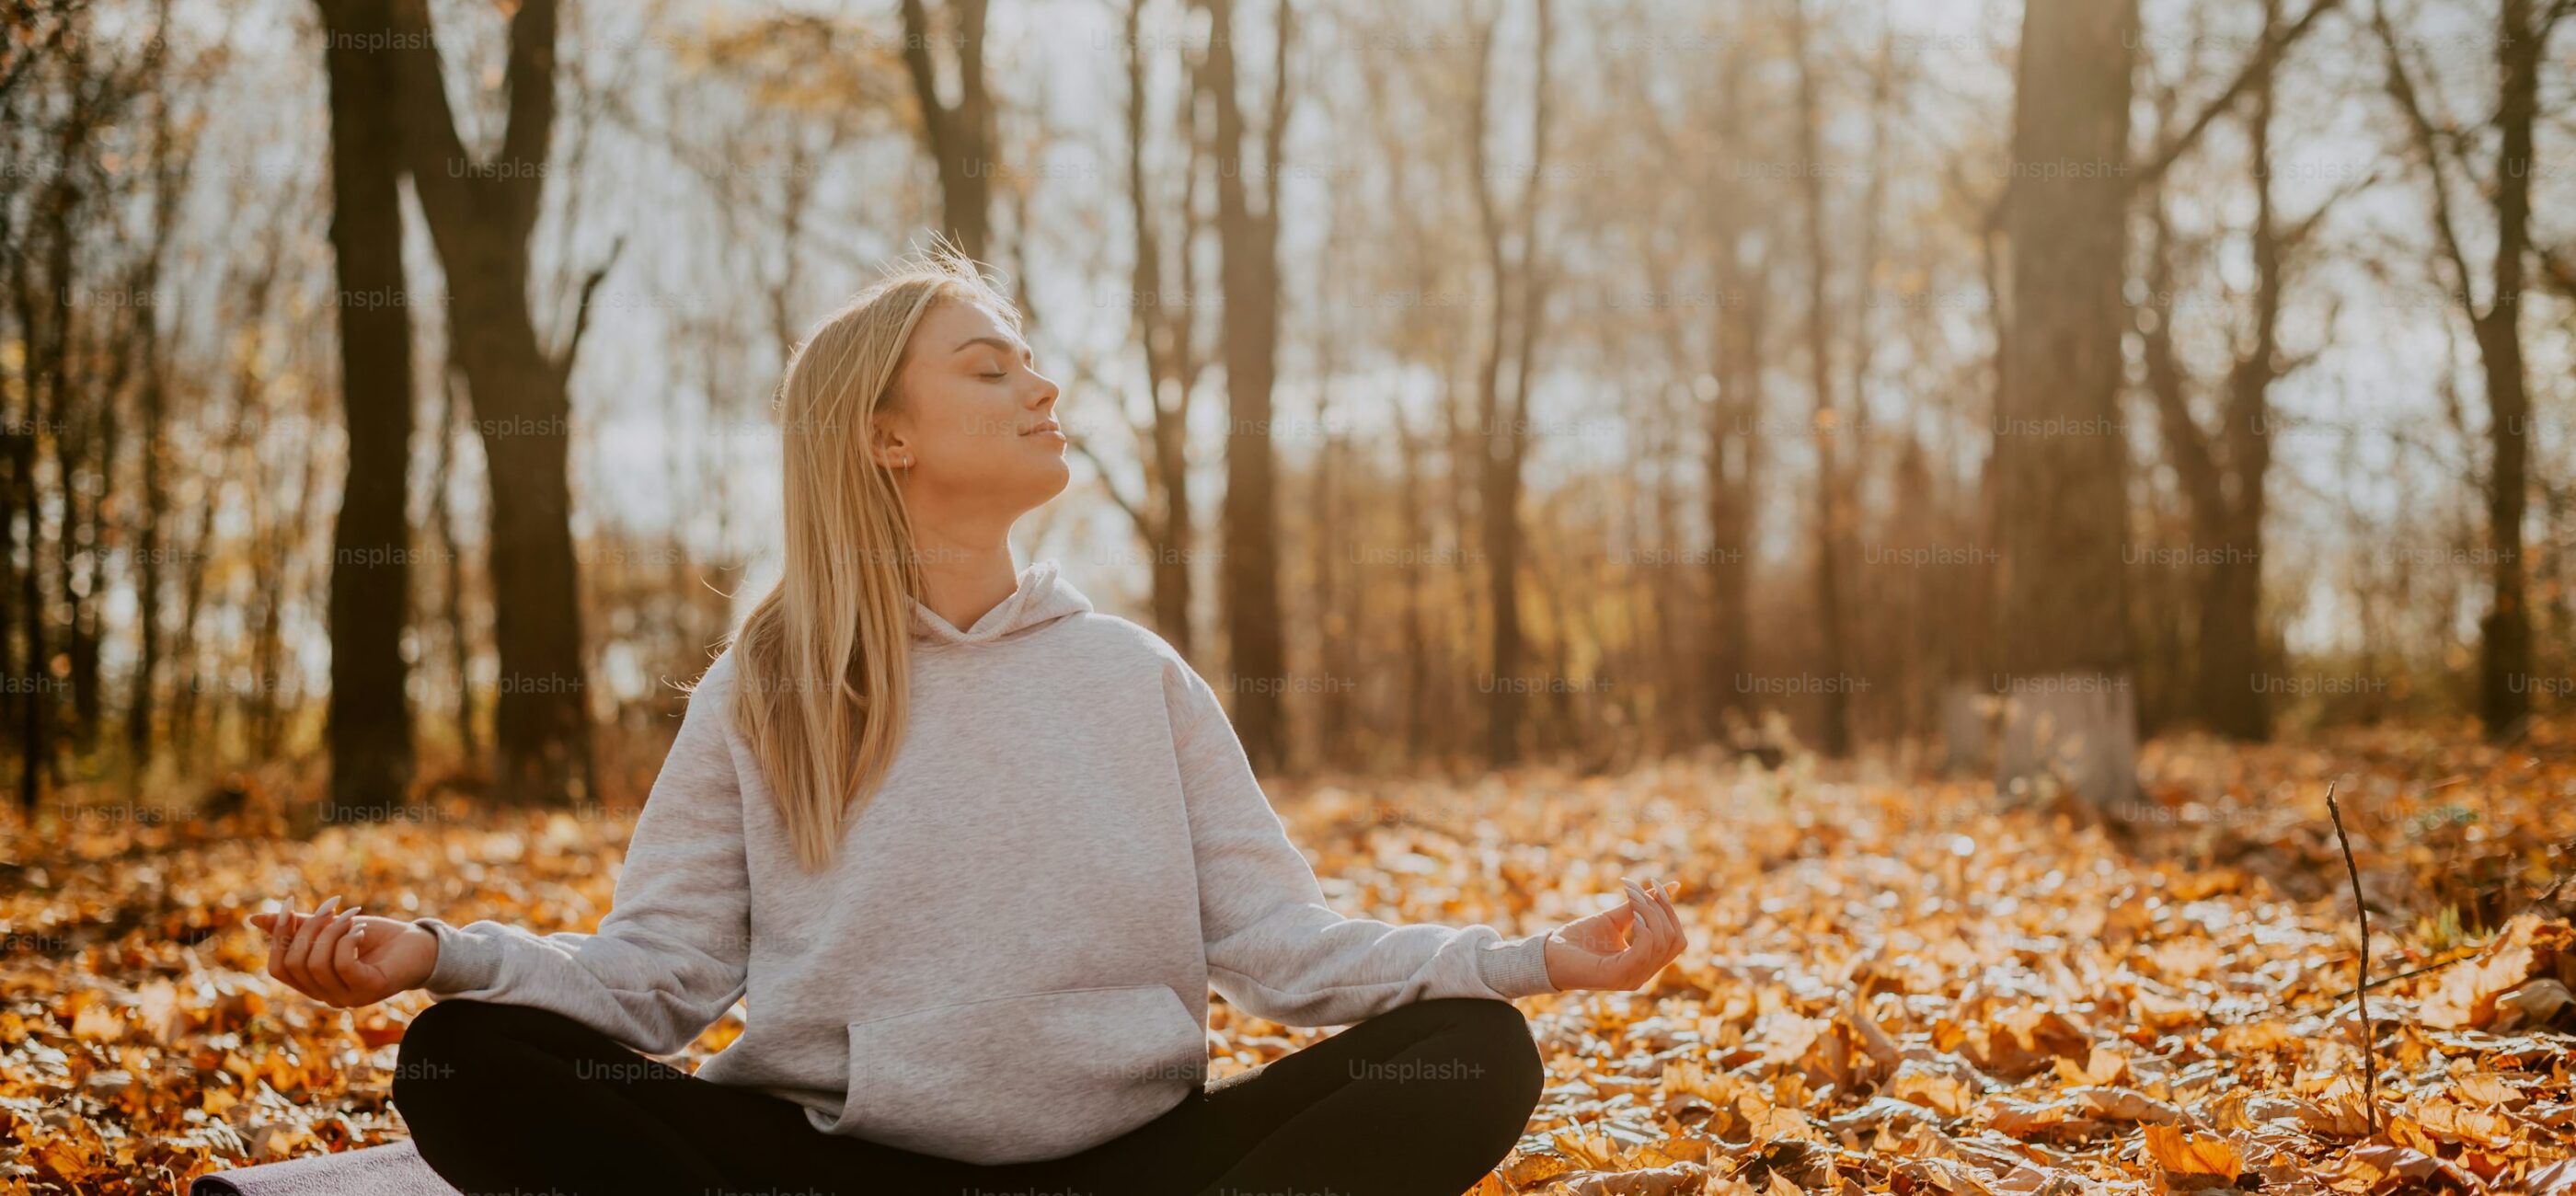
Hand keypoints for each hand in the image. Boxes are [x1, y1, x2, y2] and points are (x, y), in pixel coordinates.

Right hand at [248, 896, 439, 1008]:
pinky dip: (348, 941)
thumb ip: (298, 926)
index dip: (278, 937)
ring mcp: (349, 997)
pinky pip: (343, 966)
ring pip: (317, 964)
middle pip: (294, 964)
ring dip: (331, 931)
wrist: (421, 946)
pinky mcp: (371, 989)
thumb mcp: (332, 928)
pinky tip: (361, 930)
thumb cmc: (377, 939)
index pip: (278, 968)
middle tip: (332, 908)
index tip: (290, 905)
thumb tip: (255, 919)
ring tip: (353, 917)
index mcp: (313, 984)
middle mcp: (327, 996)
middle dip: (308, 929)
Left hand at [1539, 877, 1686, 991]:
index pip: (1676, 939)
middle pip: (1675, 940)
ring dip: (1651, 913)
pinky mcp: (1617, 976)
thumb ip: (1640, 907)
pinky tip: (1634, 914)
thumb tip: (1673, 887)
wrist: (1547, 955)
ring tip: (1632, 897)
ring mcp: (1632, 978)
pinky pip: (1644, 950)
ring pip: (1662, 942)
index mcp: (1645, 964)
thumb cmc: (1578, 939)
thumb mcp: (1614, 919)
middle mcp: (1643, 975)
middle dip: (1662, 910)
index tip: (1656, 884)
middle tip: (1639, 891)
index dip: (1670, 911)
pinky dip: (1644, 927)